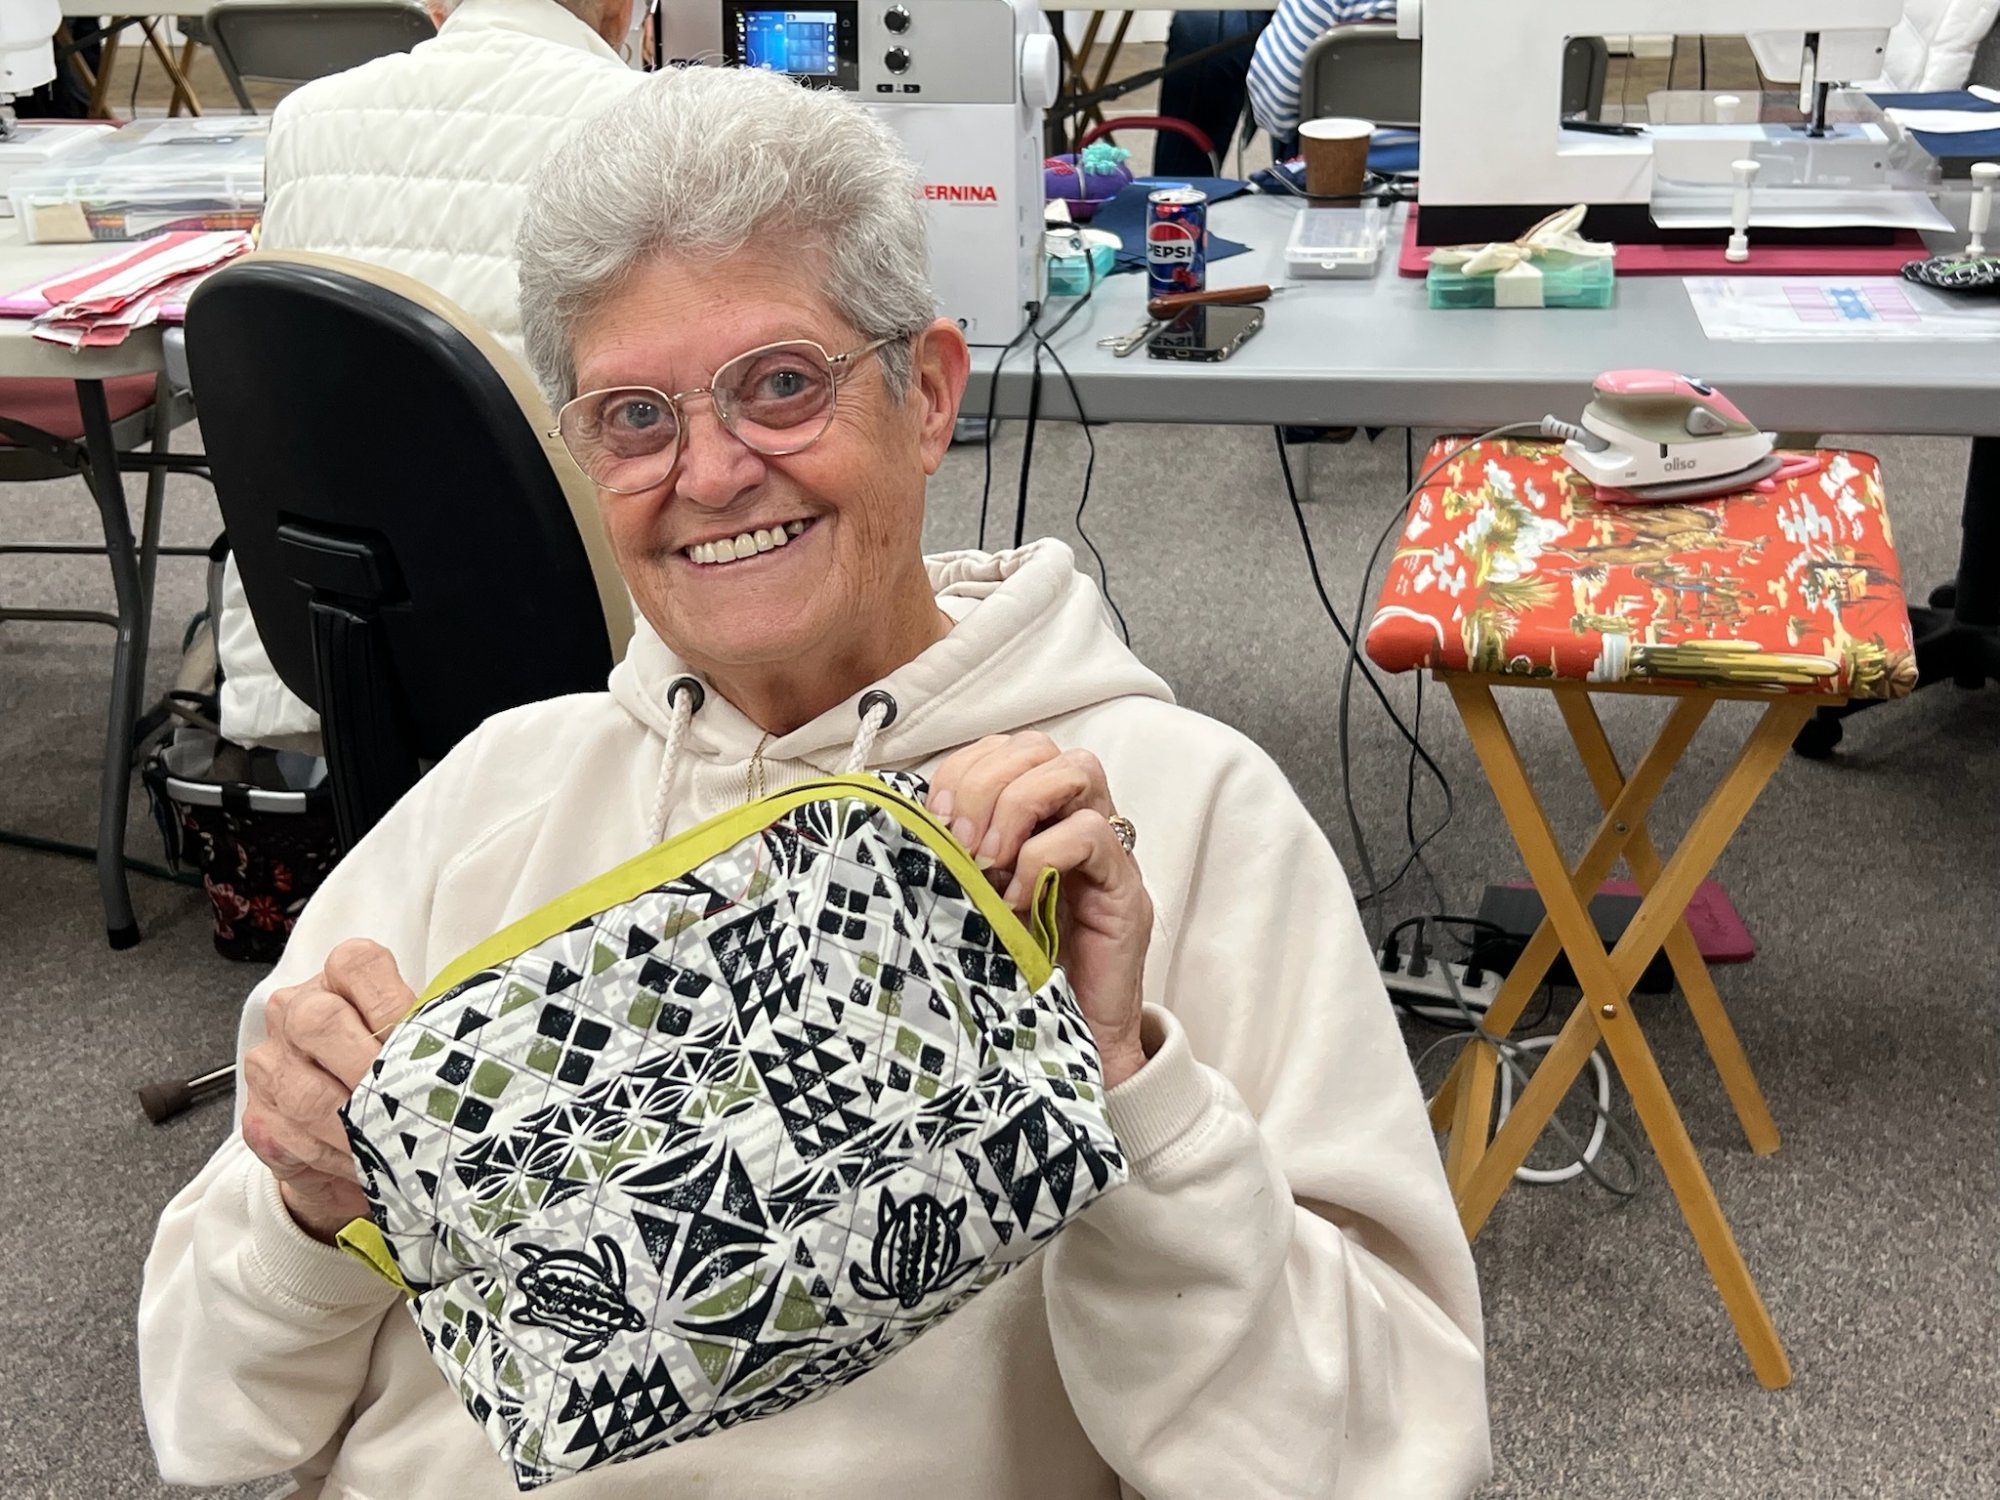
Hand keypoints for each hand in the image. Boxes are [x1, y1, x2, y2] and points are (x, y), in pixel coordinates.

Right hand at [241, 939, 416, 1243]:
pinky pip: (292, 1137)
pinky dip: (337, 1157)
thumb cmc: (398, 1079)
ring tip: (397, 1144)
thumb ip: (432, 1034)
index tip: (424, 1042)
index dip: (392, 1004)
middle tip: (409, 1102)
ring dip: (357, 1126)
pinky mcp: (259, 1117)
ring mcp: (270, 1062)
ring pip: (305, 1092)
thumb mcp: (422, 1046)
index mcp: (340, 979)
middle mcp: (296, 1011)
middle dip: (371, 1070)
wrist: (350, 1141)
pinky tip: (365, 1162)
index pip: (356, 964)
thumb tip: (468, 1044)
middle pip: (319, 1022)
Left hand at [926, 734, 1151, 1087]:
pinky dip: (1043, 856)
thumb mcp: (968, 906)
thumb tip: (897, 836)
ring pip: (1077, 769)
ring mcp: (1105, 852)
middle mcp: (1074, 821)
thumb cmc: (1014, 976)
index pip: (1003, 750)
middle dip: (985, 781)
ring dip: (1017, 805)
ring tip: (987, 859)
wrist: (1072, 1047)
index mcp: (1034, 819)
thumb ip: (949, 866)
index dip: (961, 770)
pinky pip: (1092, 834)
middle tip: (958, 842)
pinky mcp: (1124, 889)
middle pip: (1038, 746)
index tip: (930, 820)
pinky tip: (1015, 898)